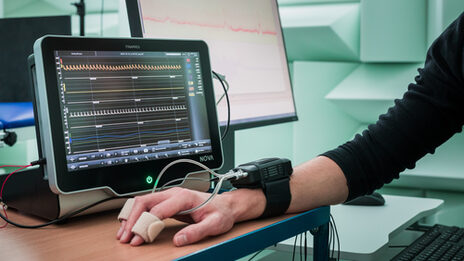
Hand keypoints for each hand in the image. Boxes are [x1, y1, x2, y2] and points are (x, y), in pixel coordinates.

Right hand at [116, 187, 239, 246]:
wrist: (226, 205)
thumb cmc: (221, 212)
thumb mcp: (214, 224)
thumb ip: (197, 232)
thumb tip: (179, 240)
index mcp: (184, 197)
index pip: (157, 210)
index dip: (145, 225)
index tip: (138, 239)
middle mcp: (174, 194)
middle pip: (145, 201)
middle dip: (131, 219)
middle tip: (125, 237)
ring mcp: (169, 197)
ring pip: (143, 202)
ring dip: (131, 217)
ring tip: (123, 233)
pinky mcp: (167, 202)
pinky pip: (147, 206)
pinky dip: (136, 215)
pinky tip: (131, 226)